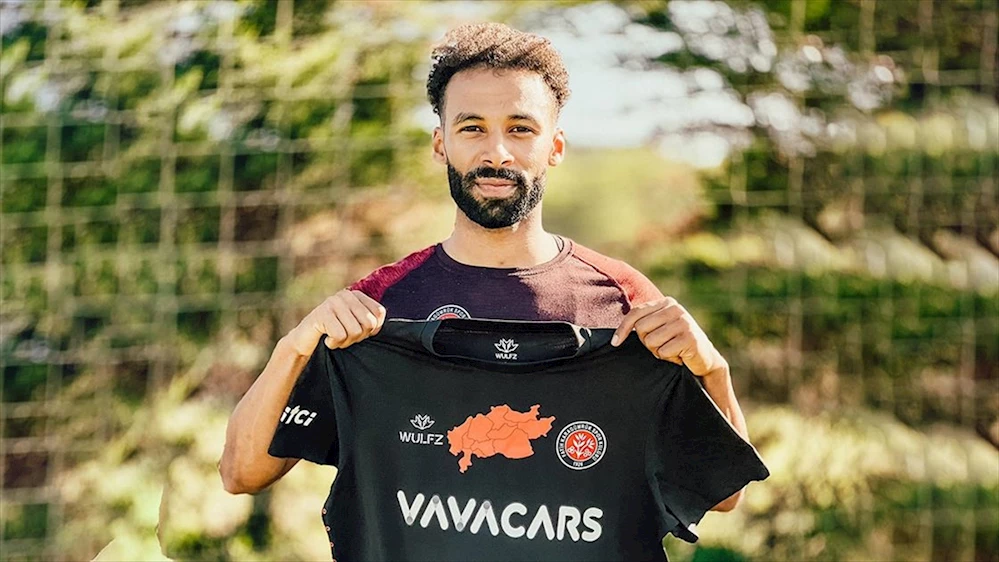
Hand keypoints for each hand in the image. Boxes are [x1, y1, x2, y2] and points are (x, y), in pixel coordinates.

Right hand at [286, 289, 386, 356]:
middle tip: (345, 337)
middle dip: (358, 337)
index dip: (372, 330)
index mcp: (357, 295)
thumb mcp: (356, 325)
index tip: (360, 333)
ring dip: (345, 342)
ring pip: (354, 331)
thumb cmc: (334, 334)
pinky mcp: (321, 313)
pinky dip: (334, 343)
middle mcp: (346, 295)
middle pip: (369, 324)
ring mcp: (332, 302)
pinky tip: (327, 340)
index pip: (379, 313)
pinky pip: (339, 335)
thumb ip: (372, 321)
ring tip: (335, 338)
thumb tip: (395, 327)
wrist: (305, 340)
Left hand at [611, 297, 727, 376]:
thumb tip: (615, 332)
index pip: (636, 313)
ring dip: (658, 351)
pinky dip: (668, 358)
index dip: (623, 329)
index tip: (615, 343)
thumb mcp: (660, 327)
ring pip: (651, 341)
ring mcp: (684, 322)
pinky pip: (663, 352)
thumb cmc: (676, 343)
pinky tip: (679, 355)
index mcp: (666, 302)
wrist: (704, 358)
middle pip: (641, 328)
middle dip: (647, 342)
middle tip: (662, 345)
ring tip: (671, 349)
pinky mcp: (689, 338)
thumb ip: (644, 322)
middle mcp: (675, 308)